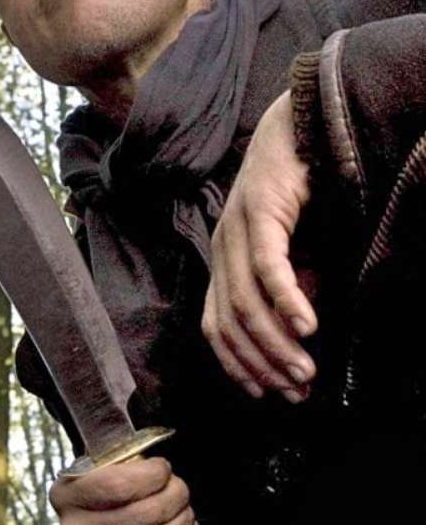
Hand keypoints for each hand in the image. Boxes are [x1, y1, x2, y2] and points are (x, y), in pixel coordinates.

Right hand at [50, 457, 197, 524]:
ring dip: (183, 520)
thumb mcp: (100, 472)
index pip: (118, 484)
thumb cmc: (104, 498)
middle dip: (176, 496)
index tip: (163, 468)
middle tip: (180, 489)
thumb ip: (124, 464)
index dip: (152, 474)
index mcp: (65, 495)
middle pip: (146, 514)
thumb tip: (160, 467)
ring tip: (184, 510)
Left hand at [203, 90, 317, 401]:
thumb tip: (297, 335)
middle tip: (296, 392)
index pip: (216, 329)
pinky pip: (269, 266)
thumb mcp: (294, 255)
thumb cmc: (298, 196)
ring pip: (247, 302)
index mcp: (221, 264)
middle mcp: (219, 251)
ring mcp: (234, 232)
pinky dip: (288, 300)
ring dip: (277, 342)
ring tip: (306, 370)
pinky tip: (308, 327)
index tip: (269, 395)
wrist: (298, 129)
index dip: (239, 366)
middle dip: (262, 364)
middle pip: (230, 324)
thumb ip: (289, 291)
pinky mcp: (259, 214)